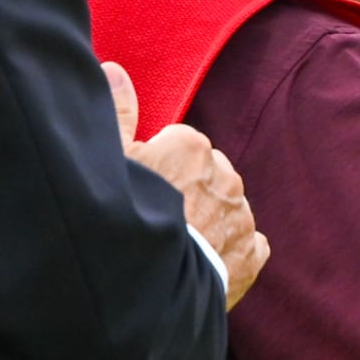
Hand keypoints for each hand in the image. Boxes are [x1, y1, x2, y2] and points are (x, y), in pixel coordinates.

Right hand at [104, 61, 268, 307]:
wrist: (144, 291)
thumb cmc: (119, 219)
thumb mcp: (107, 160)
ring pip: (226, 207)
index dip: (155, 166)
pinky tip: (208, 260)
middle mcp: (226, 175)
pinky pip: (250, 244)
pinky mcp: (251, 256)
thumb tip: (115, 68)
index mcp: (191, 146)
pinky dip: (233, 249)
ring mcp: (242, 217)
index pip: (176, 144)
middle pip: (204, 173)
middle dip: (185, 188)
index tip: (140, 188)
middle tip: (155, 217)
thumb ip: (115, 111)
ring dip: (208, 219)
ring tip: (175, 244)